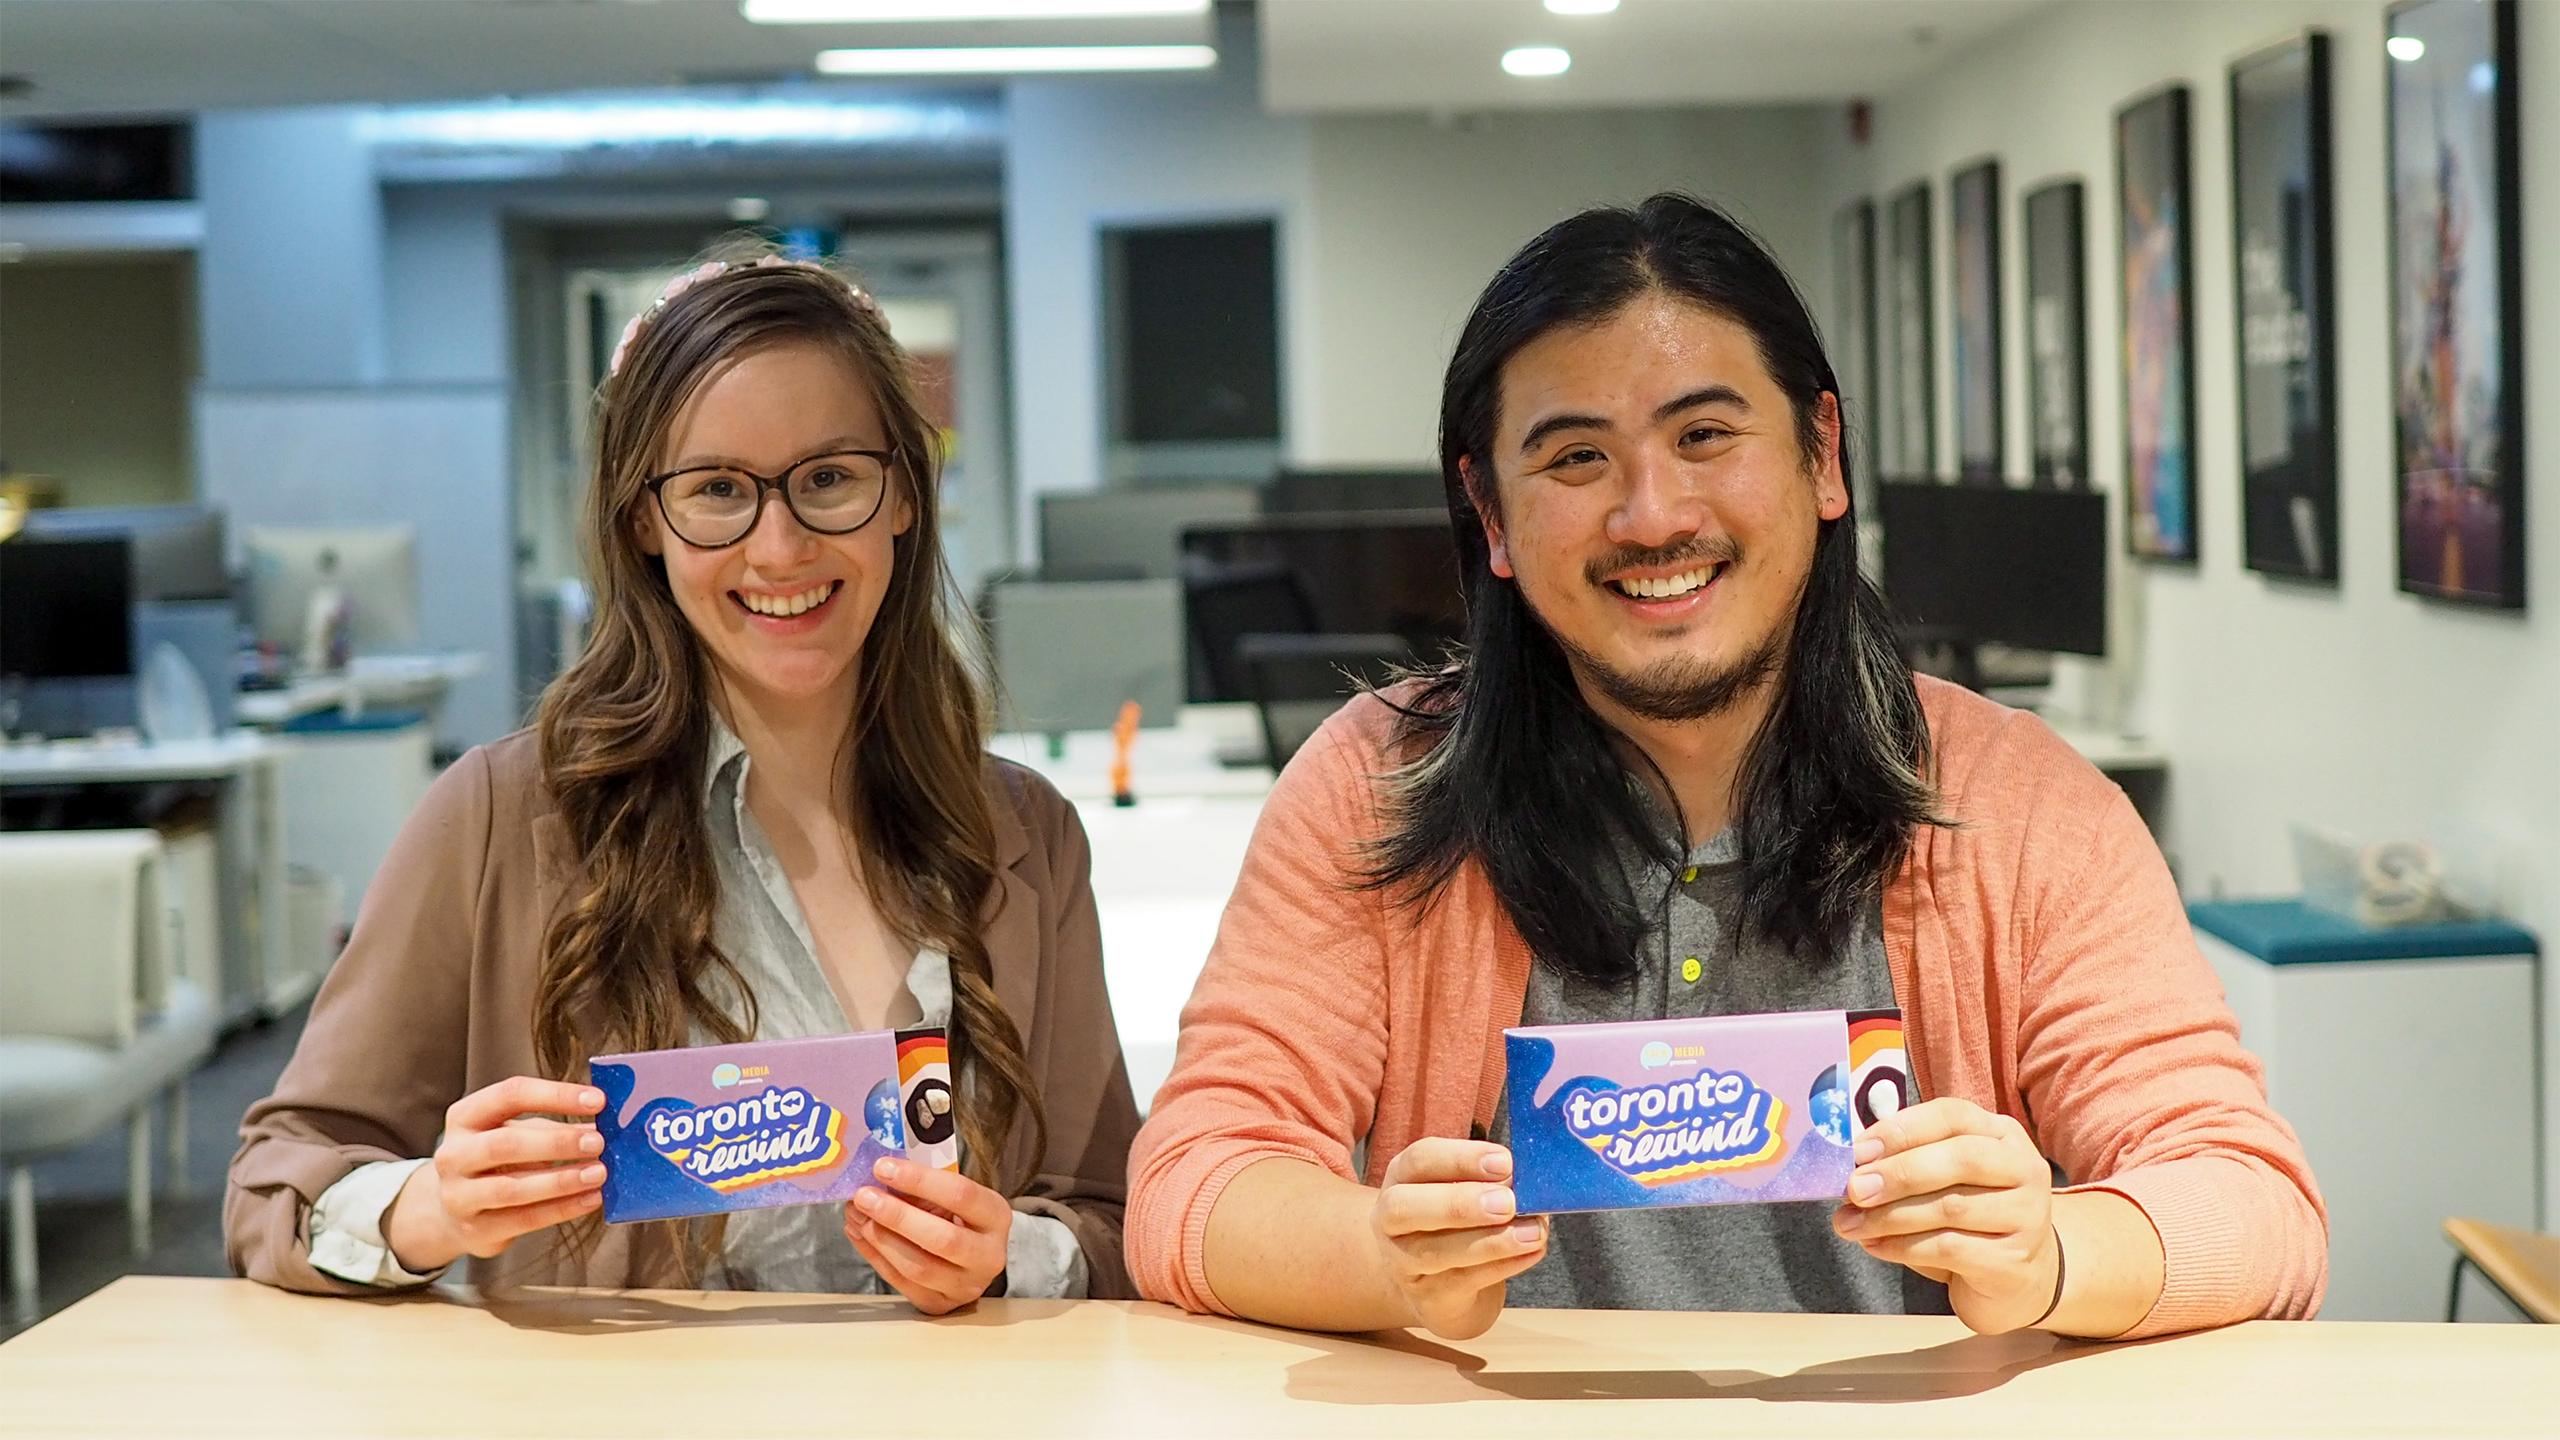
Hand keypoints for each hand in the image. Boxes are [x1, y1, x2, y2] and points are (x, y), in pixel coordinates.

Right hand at [385, 1076, 606, 1273]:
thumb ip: (556, 1126)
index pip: (510, 1095)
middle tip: (598, 1143)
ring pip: (512, 1188)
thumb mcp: (518, 1132)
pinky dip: (562, 1209)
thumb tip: (607, 1123)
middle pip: (505, 1144)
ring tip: (599, 1173)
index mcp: (465, 1117)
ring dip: (562, 1181)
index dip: (556, 1095)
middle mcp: (453, 1155)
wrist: (455, 1212)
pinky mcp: (475, 1230)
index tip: (598, 1100)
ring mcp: (458, 1196)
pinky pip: (524, 1219)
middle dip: (556, 1143)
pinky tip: (591, 1199)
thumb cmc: (497, 1162)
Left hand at [843, 1156, 1011, 1314]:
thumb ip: (922, 1188)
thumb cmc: (959, 1217)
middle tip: (863, 1196)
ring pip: (917, 1267)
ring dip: (880, 1238)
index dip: (919, 1180)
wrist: (975, 1257)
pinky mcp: (939, 1304)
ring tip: (856, 1214)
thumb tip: (877, 1179)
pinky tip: (857, 1233)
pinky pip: (900, 1282)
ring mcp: (965, 1286)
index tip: (883, 1167)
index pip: (961, 1195)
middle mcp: (988, 1256)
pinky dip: (873, 1256)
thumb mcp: (952, 1195)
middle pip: (942, 1239)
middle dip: (897, 1216)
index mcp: (996, 1217)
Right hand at [1370, 1137, 1548, 1340]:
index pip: (1420, 1160)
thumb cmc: (1459, 1224)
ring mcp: (1403, 1263)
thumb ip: (1492, 1182)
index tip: (1506, 1162)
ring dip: (1491, 1241)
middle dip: (1460, 1202)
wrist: (1445, 1288)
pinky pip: (1464, 1281)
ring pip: (1435, 1252)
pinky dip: (1504, 1265)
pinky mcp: (1428, 1298)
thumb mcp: (1469, 1192)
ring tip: (1533, 1233)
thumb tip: (1528, 1180)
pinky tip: (1532, 1252)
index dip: (1461, 1158)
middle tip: (1508, 1203)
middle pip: (1404, 1207)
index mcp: (1403, 1177)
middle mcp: (1390, 1219)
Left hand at [1832, 1097, 2060, 1333]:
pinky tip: (1876, 1246)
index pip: (1953, 1116)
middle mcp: (2023, 1168)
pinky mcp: (2014, 1260)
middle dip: (1898, 1173)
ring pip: (1951, 1207)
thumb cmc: (1968, 1217)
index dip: (1903, 1129)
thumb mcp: (1943, 1180)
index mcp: (2002, 1135)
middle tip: (1853, 1190)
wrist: (2015, 1278)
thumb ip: (1907, 1161)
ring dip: (1890, 1216)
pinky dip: (1903, 1247)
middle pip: (1961, 1158)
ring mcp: (2027, 1215)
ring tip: (1850, 1225)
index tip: (1859, 1150)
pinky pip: (1950, 1248)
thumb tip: (1852, 1165)